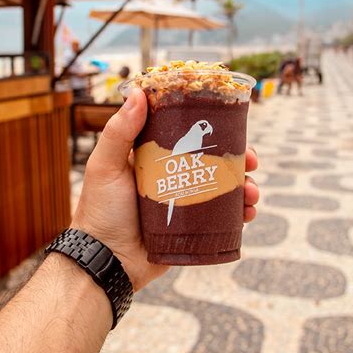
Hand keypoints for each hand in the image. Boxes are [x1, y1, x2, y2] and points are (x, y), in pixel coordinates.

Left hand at [71, 89, 258, 290]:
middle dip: (238, 159)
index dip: (212, 129)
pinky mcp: (192, 226)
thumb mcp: (105, 166)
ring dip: (244, 186)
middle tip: (252, 161)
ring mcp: (185, 202)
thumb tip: (138, 92)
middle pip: (213, 162)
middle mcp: (173, 178)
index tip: (230, 126)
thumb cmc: (100, 211)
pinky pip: (222, 217)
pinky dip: (239, 213)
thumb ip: (119, 131)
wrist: (106, 260)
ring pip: (223, 188)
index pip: (188, 137)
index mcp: (155, 159)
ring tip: (251, 193)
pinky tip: (247, 213)